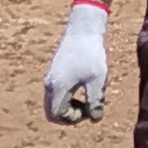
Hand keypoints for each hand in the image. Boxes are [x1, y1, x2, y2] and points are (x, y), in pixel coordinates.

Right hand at [43, 0, 109, 124]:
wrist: (83, 28)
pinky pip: (56, 92)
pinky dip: (67, 96)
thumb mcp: (97, 79)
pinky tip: (83, 85)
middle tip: (87, 107)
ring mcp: (50, 76)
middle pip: (51, 111)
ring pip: (53, 102)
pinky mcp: (54, 70)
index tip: (89, 108)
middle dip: (69, 115)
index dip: (73, 118)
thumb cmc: (91, 53)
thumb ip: (95, 101)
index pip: (56, 115)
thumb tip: (95, 119)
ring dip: (68, 106)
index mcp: (58, 87)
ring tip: (87, 97)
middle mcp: (50, 83)